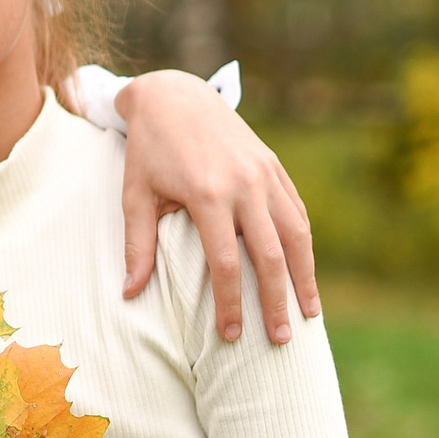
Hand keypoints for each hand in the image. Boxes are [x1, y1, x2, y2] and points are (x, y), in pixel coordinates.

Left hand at [117, 70, 318, 342]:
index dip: (230, 304)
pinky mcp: (274, 166)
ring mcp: (265, 174)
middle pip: (271, 255)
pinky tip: (305, 271)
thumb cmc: (148, 150)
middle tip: (280, 341)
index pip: (226, 263)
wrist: (175, 95)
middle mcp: (244, 185)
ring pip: (296, 234)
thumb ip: (137, 245)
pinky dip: (304, 244)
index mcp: (207, 194)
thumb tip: (130, 294)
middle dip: (276, 301)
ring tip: (308, 315)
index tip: (230, 335)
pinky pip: (296, 211)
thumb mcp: (135, 195)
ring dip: (304, 277)